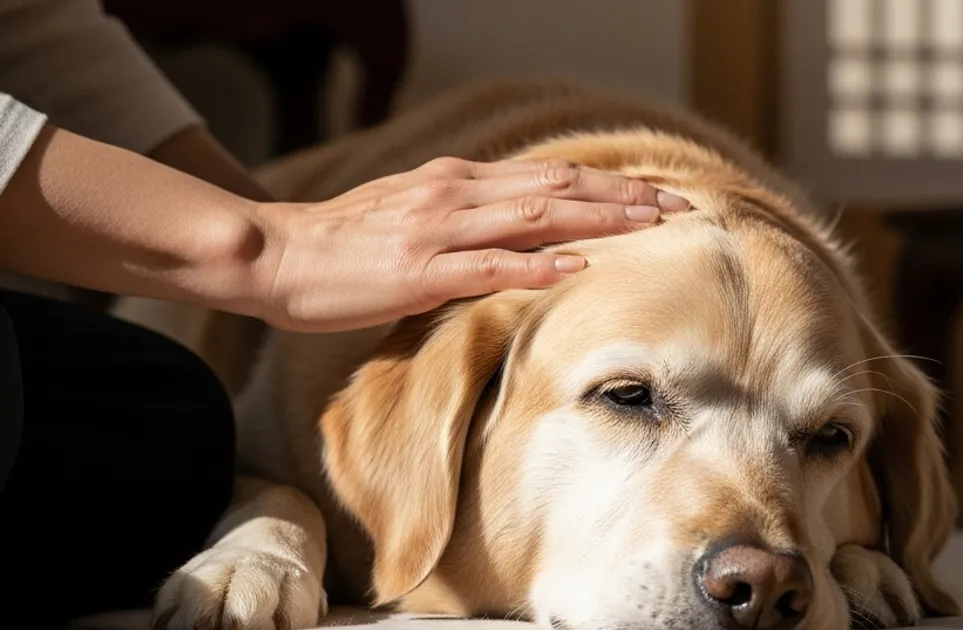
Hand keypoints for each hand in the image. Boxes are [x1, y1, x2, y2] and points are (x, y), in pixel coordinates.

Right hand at [248, 156, 690, 332]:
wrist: (275, 253)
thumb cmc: (344, 244)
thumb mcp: (412, 215)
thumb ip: (464, 216)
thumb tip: (517, 231)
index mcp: (456, 181)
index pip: (547, 176)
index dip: (606, 184)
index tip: (654, 195)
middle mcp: (454, 194)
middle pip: (555, 187)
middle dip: (621, 196)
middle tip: (677, 204)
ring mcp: (437, 230)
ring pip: (533, 216)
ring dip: (596, 219)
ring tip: (648, 225)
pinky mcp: (416, 270)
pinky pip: (485, 265)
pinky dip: (534, 264)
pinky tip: (574, 266)